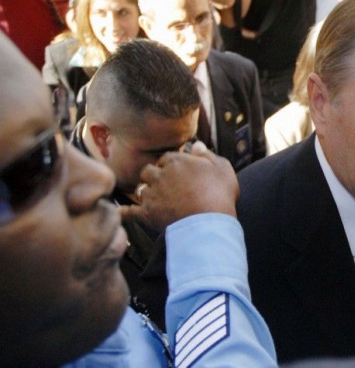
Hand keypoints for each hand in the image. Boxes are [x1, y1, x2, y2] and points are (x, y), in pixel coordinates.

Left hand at [121, 142, 238, 231]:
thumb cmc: (219, 194)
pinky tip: (119, 212)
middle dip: (154, 177)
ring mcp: (152, 195)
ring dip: (146, 194)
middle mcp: (160, 175)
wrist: (209, 223)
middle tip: (164, 185)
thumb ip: (208, 155)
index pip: (167, 158)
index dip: (172, 166)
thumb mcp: (222, 168)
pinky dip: (124, 213)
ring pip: (141, 190)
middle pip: (149, 171)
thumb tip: (197, 145)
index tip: (179, 174)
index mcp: (177, 161)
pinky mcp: (146, 214)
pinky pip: (129, 212)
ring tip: (154, 200)